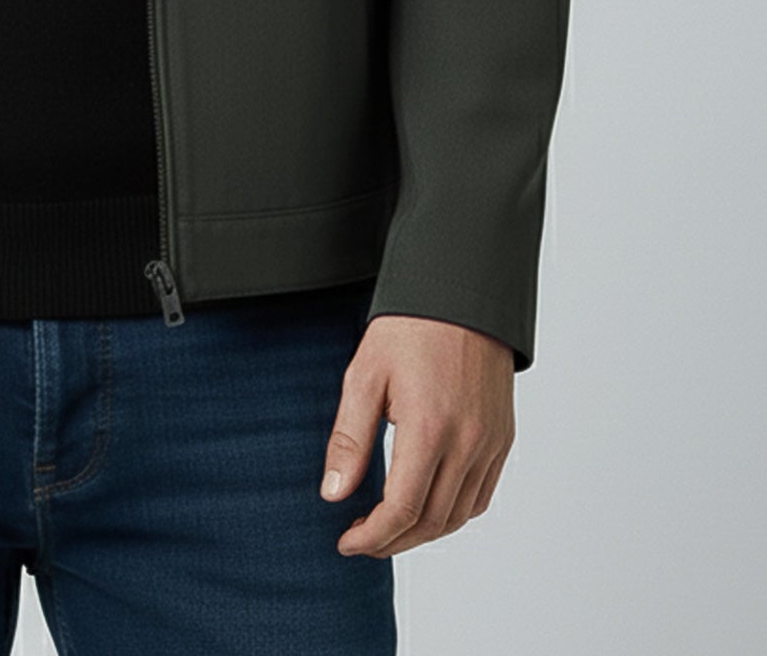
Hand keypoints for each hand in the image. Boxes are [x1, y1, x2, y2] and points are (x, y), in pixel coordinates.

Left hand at [319, 315, 515, 557]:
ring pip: (458, 516)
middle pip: (431, 521)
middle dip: (392, 541)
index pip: (402, 509)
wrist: (461, 295)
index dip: (372, 536)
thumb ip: (349, 440)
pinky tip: (426, 506)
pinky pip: (480, 496)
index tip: (346, 541)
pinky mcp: (502, 438)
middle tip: (361, 540)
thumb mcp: (365, 376)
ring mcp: (490, 443)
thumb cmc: (409, 329)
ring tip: (388, 528)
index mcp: (429, 428)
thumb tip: (333, 494)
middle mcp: (467, 443)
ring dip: (422, 532)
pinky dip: (452, 514)